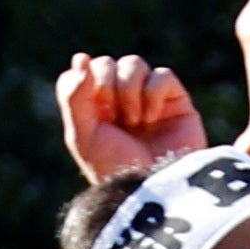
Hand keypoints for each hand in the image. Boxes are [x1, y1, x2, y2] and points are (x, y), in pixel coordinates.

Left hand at [56, 52, 204, 181]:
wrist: (155, 190)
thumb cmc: (116, 169)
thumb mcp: (82, 136)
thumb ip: (73, 96)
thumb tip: (81, 58)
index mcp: (94, 107)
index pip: (83, 69)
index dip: (83, 81)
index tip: (93, 109)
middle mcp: (120, 100)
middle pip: (106, 63)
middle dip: (106, 87)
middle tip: (114, 118)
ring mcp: (148, 99)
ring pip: (133, 64)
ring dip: (129, 91)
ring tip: (135, 122)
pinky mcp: (176, 101)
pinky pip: (162, 75)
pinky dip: (153, 94)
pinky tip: (153, 119)